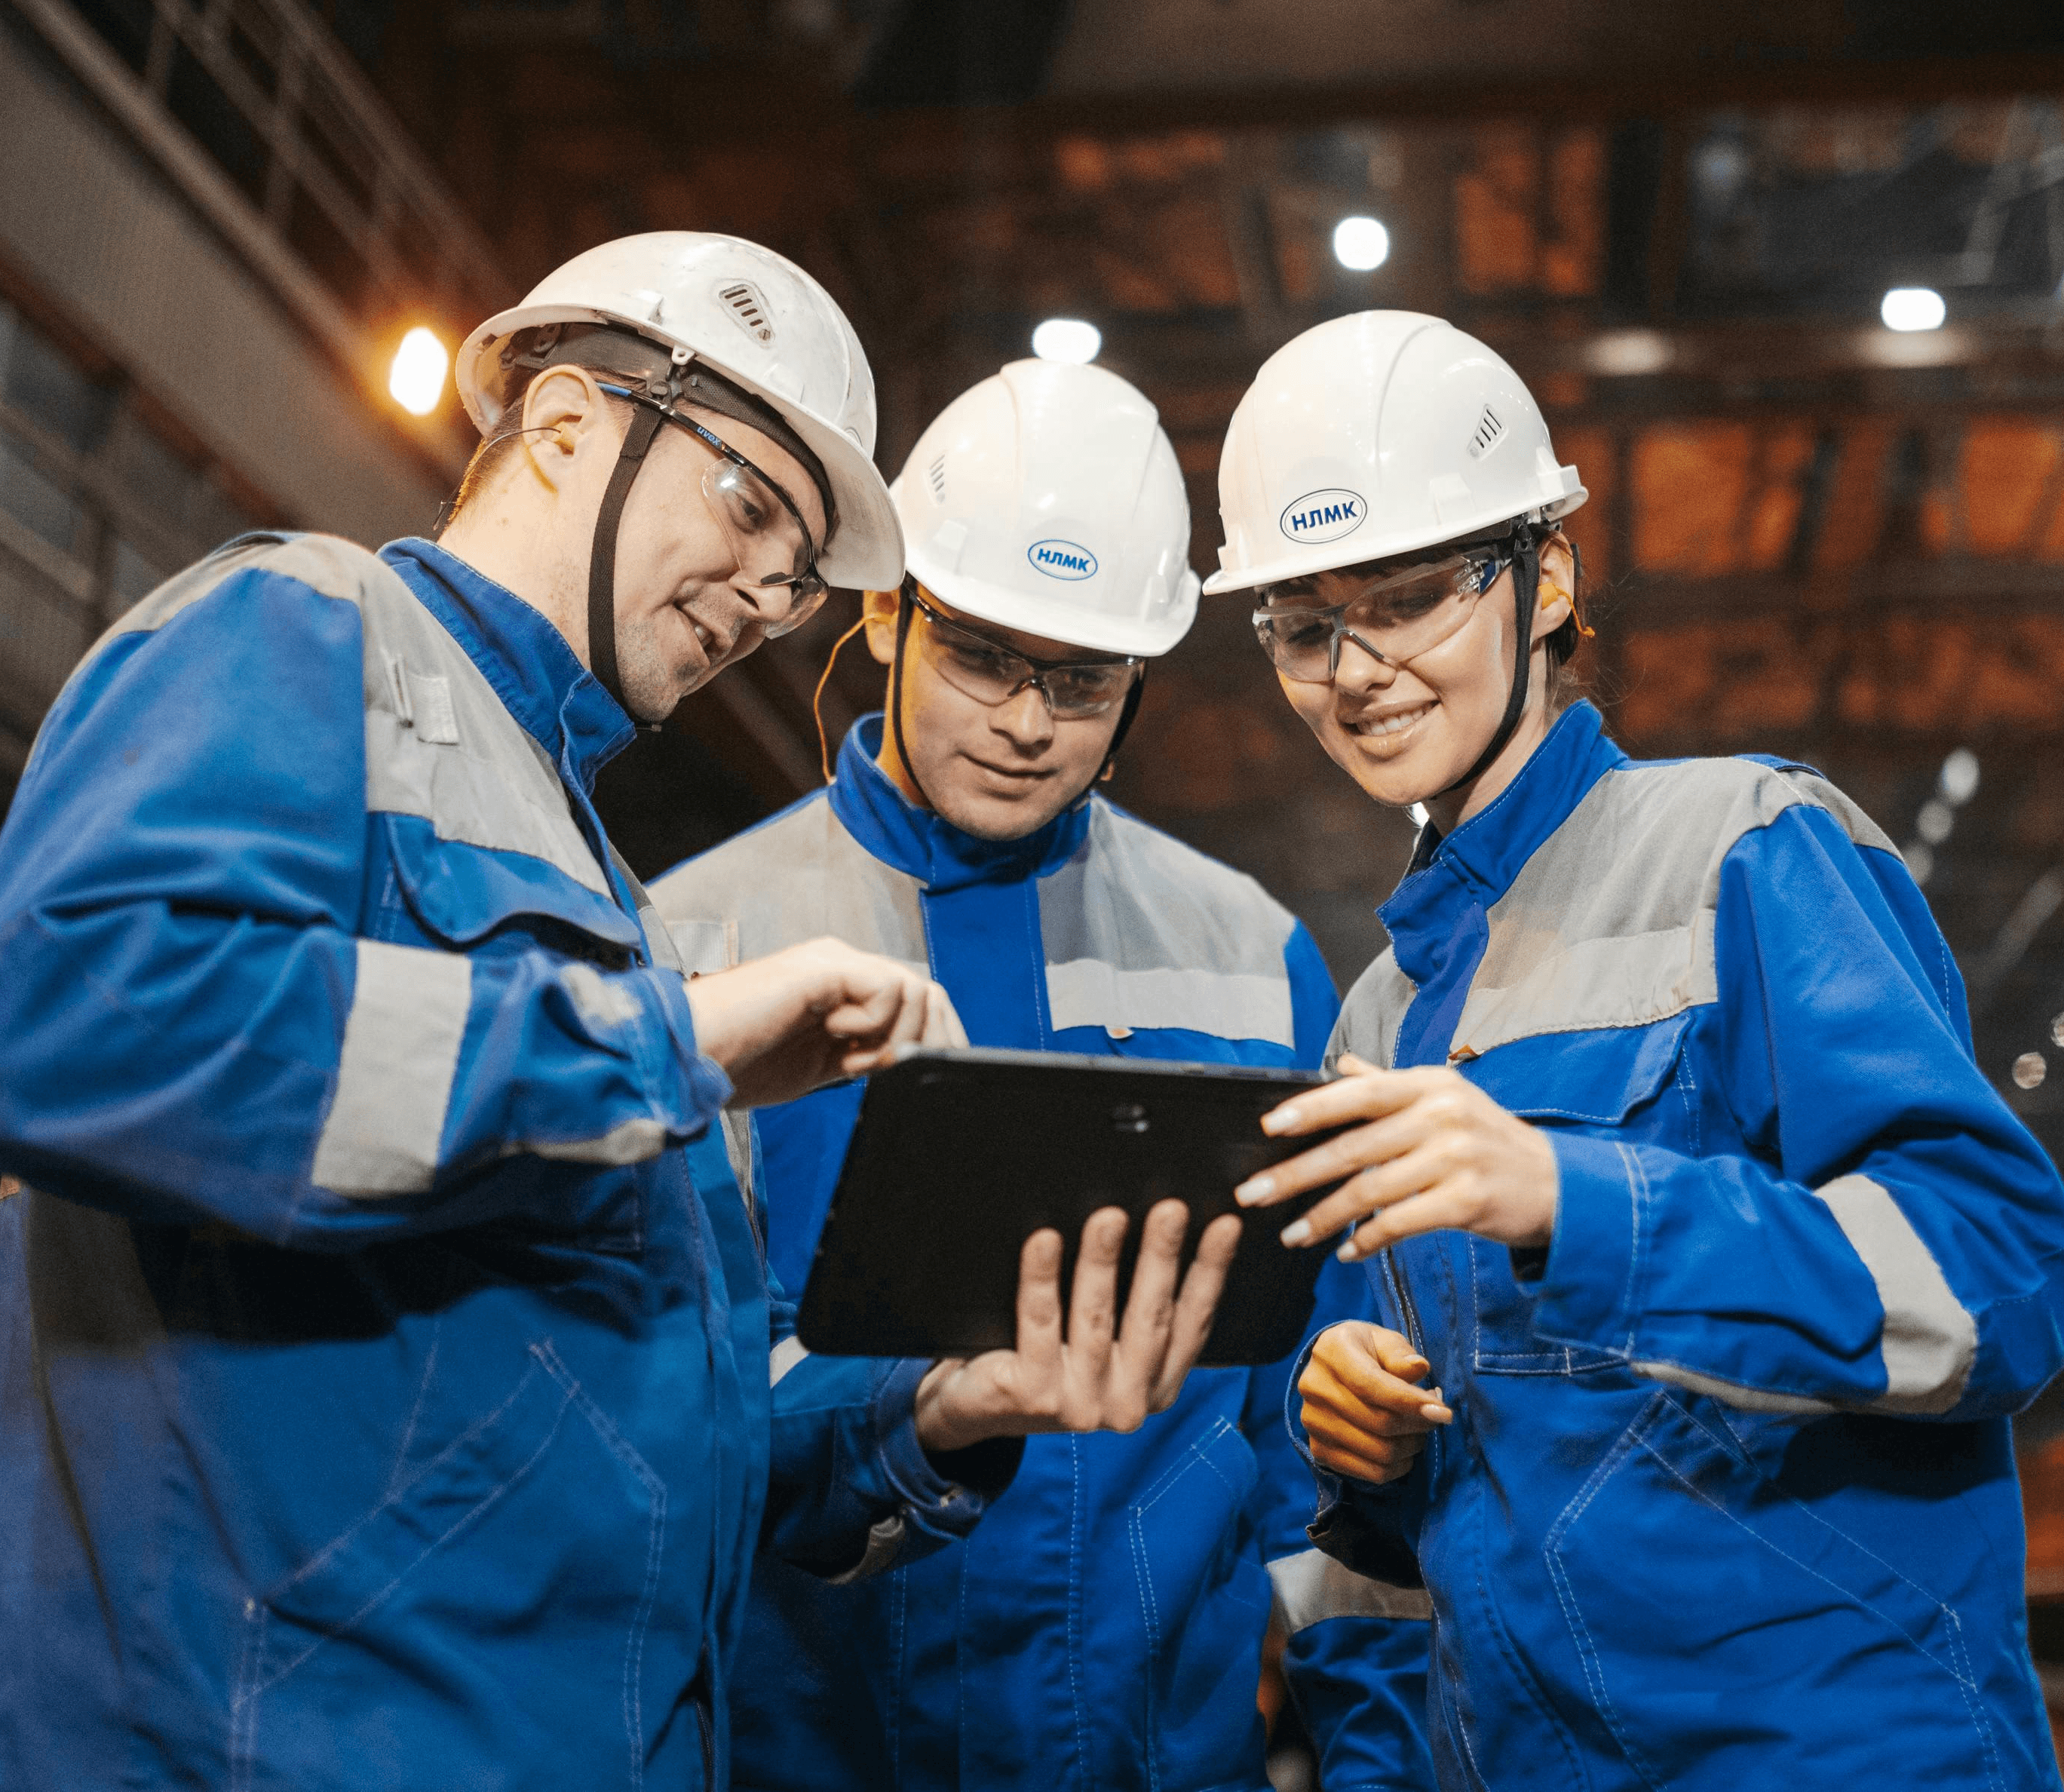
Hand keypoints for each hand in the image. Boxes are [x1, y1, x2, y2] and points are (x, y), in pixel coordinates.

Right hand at [684, 936, 965, 1108]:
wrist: (688, 1055)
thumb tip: (905, 1063)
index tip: (916, 1073)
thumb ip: (861, 1054)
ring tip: (849, 1057)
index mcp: (842, 987)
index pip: (916, 1000)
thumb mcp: (819, 1066)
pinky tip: (834, 1038)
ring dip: (892, 1035)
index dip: (933, 1038)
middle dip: (925, 1039)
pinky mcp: (823, 967)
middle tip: (887, 1069)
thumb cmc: (737, 1062)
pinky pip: (887, 988)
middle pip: (925, 991)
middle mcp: (842, 965)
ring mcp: (833, 962)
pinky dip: (873, 1024)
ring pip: (914, 989)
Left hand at [912, 1201, 1242, 1453]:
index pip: (1192, 1322)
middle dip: (1161, 1257)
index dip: (1210, 1271)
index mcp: (1157, 1387)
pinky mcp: (1033, 1395)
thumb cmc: (1051, 1358)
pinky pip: (1039, 1323)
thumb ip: (1134, 1308)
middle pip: (1149, 1317)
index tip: (1225, 1226)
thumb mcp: (1106, 1343)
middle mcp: (1126, 1403)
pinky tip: (1044, 1241)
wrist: (978, 1406)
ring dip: (1103, 1261)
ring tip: (1109, 1216)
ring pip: (1095, 1317)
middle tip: (1171, 1209)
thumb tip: (1161, 1227)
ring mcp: (1080, 1405)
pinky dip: (1042, 1278)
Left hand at [1235, 1054, 1558, 1261]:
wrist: (1559, 1184)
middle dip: (1296, 1173)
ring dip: (1323, 1216)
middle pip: (1353, 1146)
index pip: (1359, 1092)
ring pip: (1370, 1190)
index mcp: (1429, 1084)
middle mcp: (1441, 1115)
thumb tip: (1341, 1066)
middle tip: (1253, 1193)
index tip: (1268, 1127)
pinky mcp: (1467, 1201)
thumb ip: (1390, 1085)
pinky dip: (1366, 1239)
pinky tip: (1344, 1251)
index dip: (1310, 1108)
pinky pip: (1400, 1223)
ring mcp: (1456, 1158)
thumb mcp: (1446, 1099)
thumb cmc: (1488, 1141)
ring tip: (1290, 1234)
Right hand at [1299, 1321, 1449, 1483]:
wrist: (1331, 1369)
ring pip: (1379, 1452)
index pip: (1372, 1385)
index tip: (1444, 1412)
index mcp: (1331, 1352)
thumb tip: (1420, 1369)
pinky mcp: (1319, 1449)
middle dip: (1419, 1425)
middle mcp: (1315, 1388)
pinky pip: (1370, 1473)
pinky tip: (1404, 1448)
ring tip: (1419, 1430)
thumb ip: (1401, 1354)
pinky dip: (1398, 1466)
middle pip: (1379, 1422)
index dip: (1411, 1402)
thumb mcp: (1384, 1341)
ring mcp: (1314, 1422)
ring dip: (1411, 1446)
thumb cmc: (1365, 1352)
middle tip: (1434, 1417)